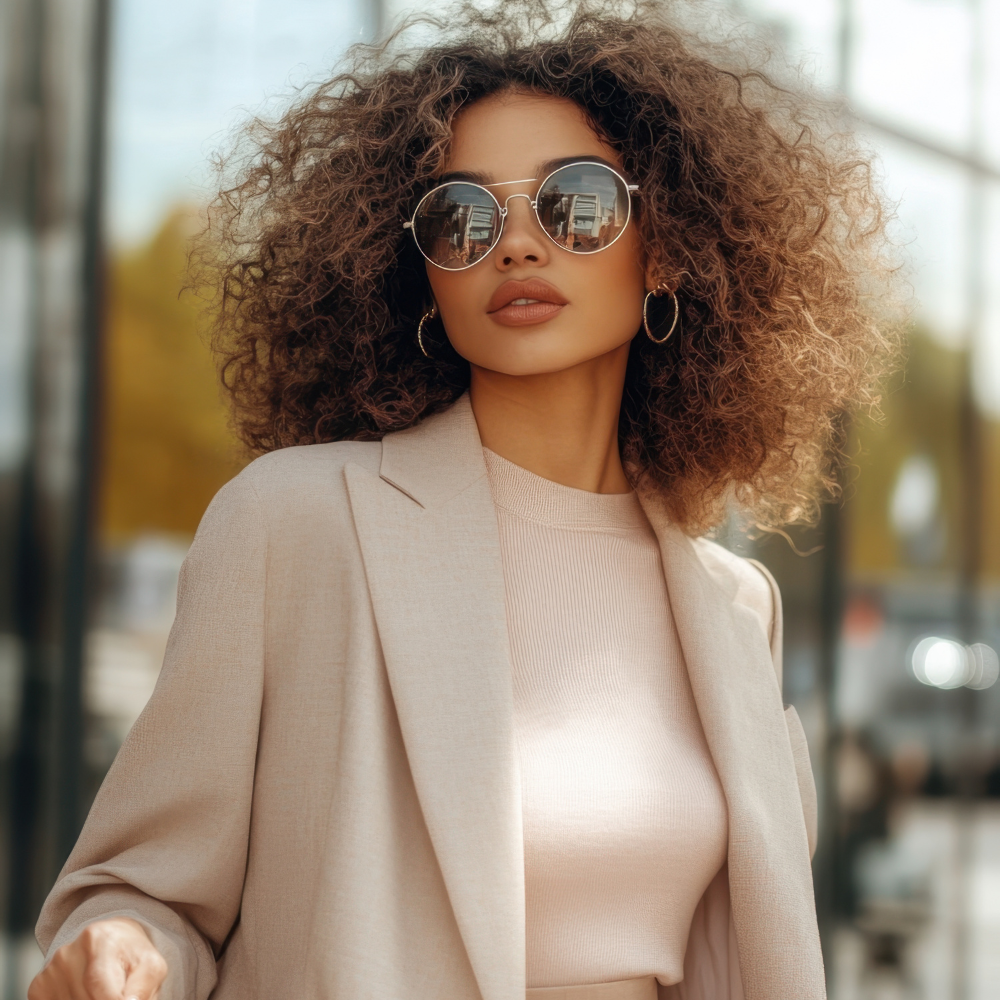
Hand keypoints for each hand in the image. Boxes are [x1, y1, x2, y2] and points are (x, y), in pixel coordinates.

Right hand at [28, 917, 167, 999]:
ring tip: (104, 991)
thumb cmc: (132, 955)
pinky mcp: (38, 987)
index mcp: (97, 939)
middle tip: (117, 991)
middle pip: (86, 999)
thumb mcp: (150, 966)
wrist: (110, 940)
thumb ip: (142, 989)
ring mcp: (49, 971)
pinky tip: (87, 994)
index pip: (97, 984)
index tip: (125, 999)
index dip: (113, 999)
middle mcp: (67, 954)